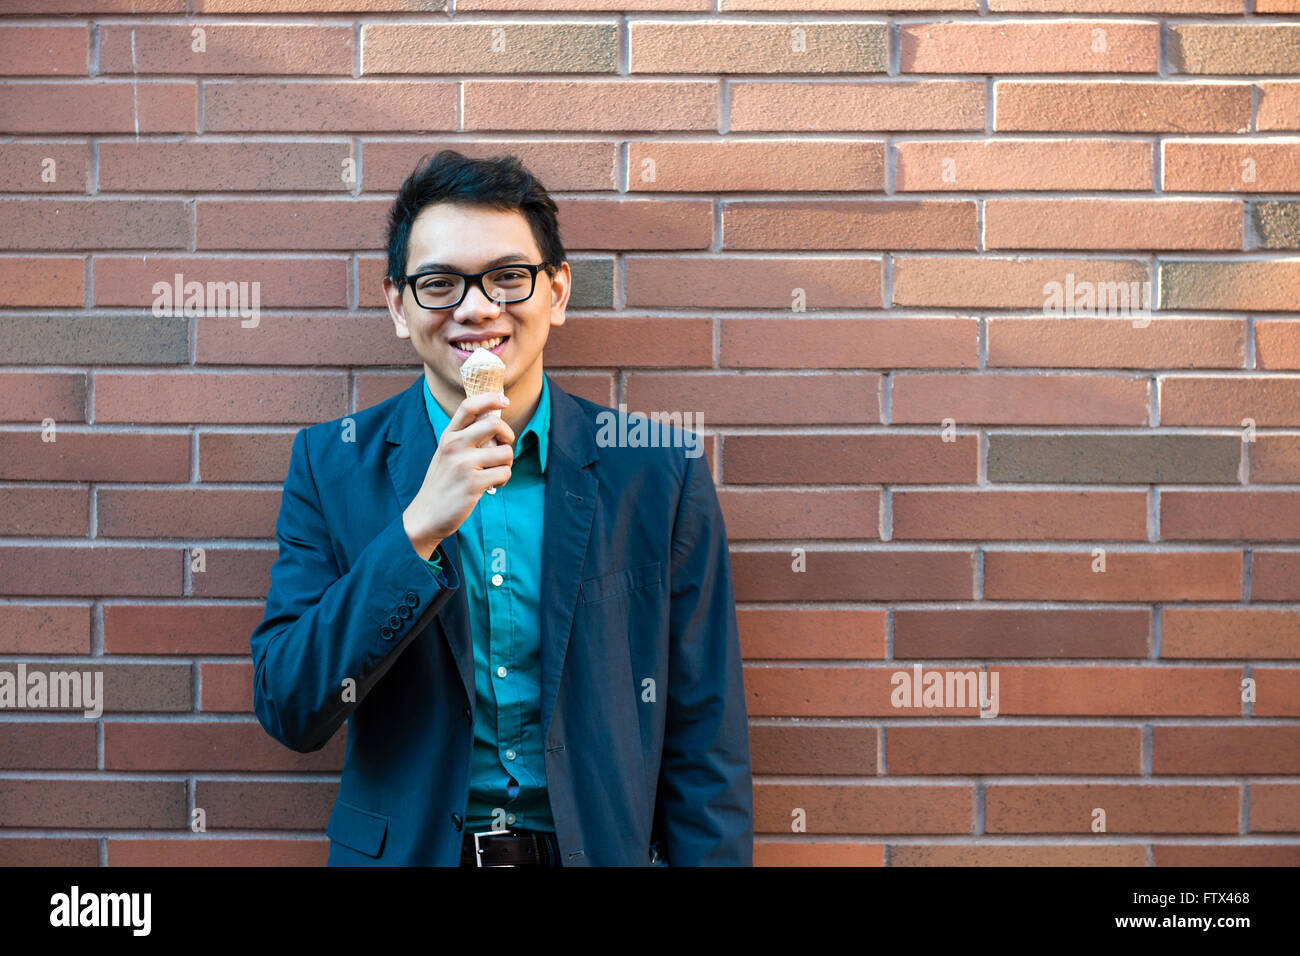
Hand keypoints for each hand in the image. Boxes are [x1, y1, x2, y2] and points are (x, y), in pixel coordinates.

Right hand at [402, 391, 513, 558]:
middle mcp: (454, 446)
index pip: (469, 406)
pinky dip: (504, 479)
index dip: (491, 398)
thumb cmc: (443, 484)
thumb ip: (465, 438)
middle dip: (508, 435)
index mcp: (448, 436)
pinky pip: (505, 472)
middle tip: (503, 447)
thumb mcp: (446, 454)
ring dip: (506, 463)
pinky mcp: (474, 484)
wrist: (426, 516)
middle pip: (494, 424)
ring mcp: (464, 464)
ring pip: (505, 452)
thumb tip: (495, 423)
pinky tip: (492, 485)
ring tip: (494, 473)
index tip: (504, 401)